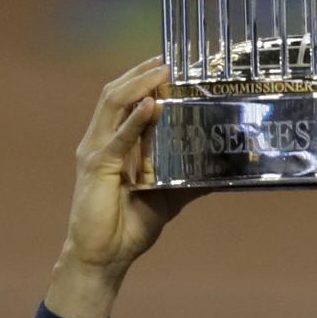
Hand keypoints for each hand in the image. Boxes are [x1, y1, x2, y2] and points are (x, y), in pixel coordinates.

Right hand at [46, 62, 194, 317]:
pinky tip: (152, 106)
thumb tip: (221, 173)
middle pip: (116, 94)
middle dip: (141, 73)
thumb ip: (189, 181)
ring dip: (138, 85)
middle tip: (168, 60)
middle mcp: (100, 141)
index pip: (126, 101)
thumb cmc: (128, 228)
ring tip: (162, 72)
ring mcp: (95, 152)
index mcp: (113, 144)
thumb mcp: (167, 198)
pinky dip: (134, 121)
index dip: (144, 80)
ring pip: (112, 105)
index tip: (170, 66)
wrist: (104, 258)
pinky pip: (117, 139)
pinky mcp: (96, 168)